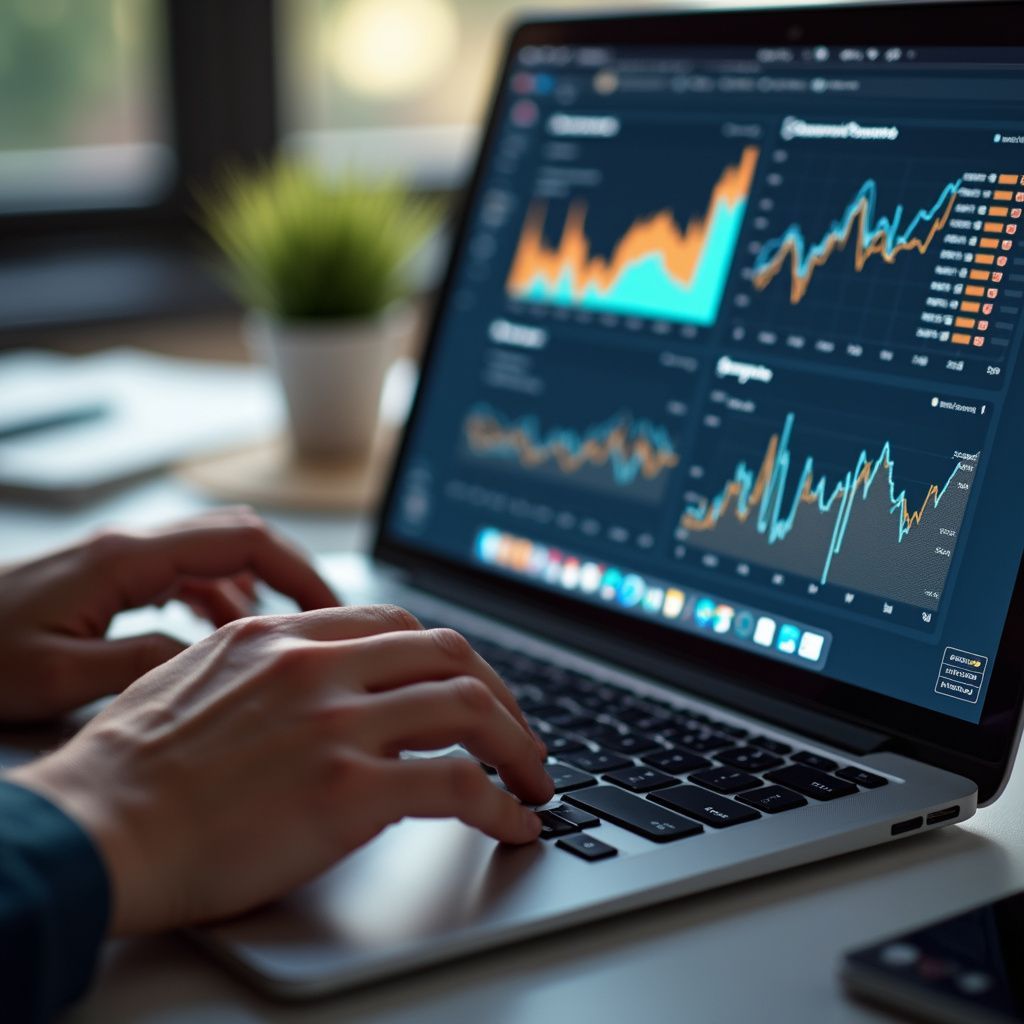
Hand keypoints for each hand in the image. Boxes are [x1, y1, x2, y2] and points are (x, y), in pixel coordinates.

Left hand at [0, 508, 336, 721]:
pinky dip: (217, 600)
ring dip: (255, 590)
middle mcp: (128, 547)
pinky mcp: (106, 579)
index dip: (299, 569)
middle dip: (289, 574)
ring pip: (213, 555)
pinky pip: (184, 575)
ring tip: (279, 640)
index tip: (332, 608)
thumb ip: (142, 663)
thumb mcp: (55, 676)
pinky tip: (220, 640)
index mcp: (125, 558)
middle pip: (238, 537)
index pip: (243, 539)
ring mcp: (118, 559)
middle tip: (323, 621)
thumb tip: (212, 662)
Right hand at [10, 607, 551, 933]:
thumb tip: (320, 684)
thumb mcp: (198, 678)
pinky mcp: (347, 789)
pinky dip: (501, 802)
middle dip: (499, 692)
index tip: (469, 689)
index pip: (396, 624)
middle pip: (447, 652)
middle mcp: (316, 664)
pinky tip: (512, 822)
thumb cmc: (130, 768)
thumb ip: (268, 669)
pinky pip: (457, 783)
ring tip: (533, 778)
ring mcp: (335, 722)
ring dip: (517, 744)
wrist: (95, 828)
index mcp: (281, 634)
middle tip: (518, 732)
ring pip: (468, 705)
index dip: (448, 658)